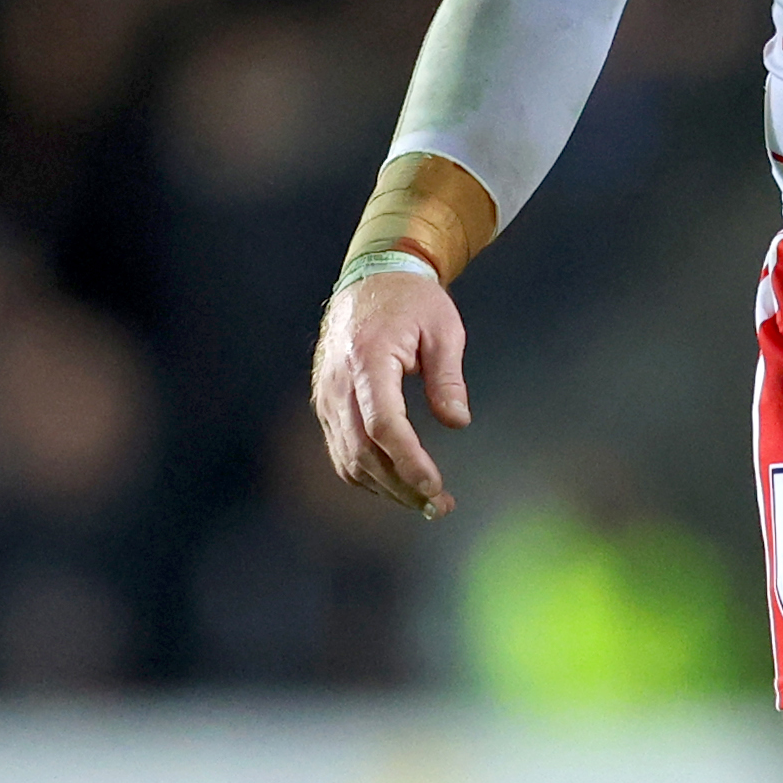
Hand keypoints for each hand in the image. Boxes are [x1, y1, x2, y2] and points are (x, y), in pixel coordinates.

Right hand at [312, 262, 470, 517]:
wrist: (371, 278)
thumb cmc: (412, 301)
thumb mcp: (443, 328)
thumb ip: (447, 377)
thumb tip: (457, 421)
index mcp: (368, 358)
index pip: (383, 424)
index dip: (408, 461)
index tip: (434, 486)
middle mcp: (339, 382)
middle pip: (363, 450)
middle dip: (401, 485)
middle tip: (438, 505)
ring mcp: (327, 395)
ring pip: (347, 458)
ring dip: (385, 488)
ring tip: (424, 502)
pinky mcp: (325, 404)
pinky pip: (339, 451)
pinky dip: (365, 475)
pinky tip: (395, 484)